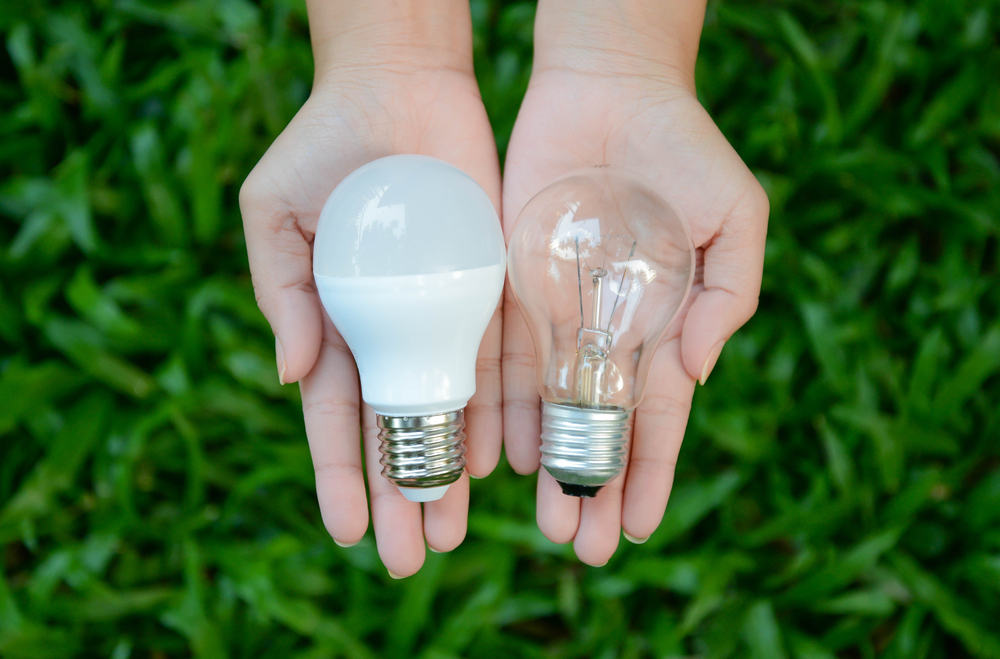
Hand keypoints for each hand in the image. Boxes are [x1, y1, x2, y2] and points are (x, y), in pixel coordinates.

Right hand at [239, 9, 502, 576]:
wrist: (396, 86)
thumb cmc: (322, 146)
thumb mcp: (274, 213)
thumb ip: (280, 291)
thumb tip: (292, 374)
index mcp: (336, 321)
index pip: (338, 415)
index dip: (341, 474)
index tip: (348, 530)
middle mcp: (393, 330)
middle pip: (398, 427)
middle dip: (403, 493)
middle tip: (413, 556)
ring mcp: (443, 312)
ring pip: (451, 407)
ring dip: (453, 470)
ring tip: (457, 528)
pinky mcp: (490, 287)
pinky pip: (499, 356)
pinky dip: (501, 409)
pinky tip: (503, 460)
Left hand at [501, 10, 768, 564]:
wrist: (608, 86)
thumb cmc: (682, 145)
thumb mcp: (734, 215)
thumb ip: (729, 295)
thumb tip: (695, 372)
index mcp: (663, 321)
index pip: (656, 413)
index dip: (652, 470)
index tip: (641, 528)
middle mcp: (607, 328)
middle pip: (600, 424)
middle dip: (597, 485)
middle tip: (586, 548)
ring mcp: (558, 310)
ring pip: (550, 404)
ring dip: (551, 465)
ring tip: (549, 522)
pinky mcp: (511, 283)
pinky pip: (504, 353)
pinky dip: (504, 406)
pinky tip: (504, 456)